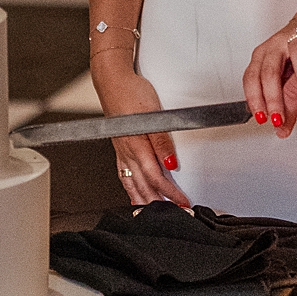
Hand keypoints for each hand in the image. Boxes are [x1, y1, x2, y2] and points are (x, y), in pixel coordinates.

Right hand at [98, 71, 191, 207]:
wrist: (113, 82)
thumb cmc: (132, 94)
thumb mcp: (154, 115)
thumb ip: (162, 142)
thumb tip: (171, 165)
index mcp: (137, 147)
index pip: (156, 178)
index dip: (171, 193)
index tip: (183, 202)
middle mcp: (128, 153)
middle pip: (144, 186)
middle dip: (159, 203)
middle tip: (175, 213)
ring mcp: (122, 151)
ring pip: (132, 183)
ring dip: (144, 200)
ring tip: (153, 213)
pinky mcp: (119, 147)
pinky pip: (124, 175)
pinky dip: (130, 188)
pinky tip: (133, 193)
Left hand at [243, 15, 296, 136]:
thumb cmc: (295, 56)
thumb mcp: (284, 76)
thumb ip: (282, 99)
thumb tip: (280, 128)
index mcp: (262, 57)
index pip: (252, 79)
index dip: (255, 100)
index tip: (263, 118)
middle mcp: (276, 45)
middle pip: (270, 70)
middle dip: (274, 98)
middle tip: (282, 117)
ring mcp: (296, 34)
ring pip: (296, 52)